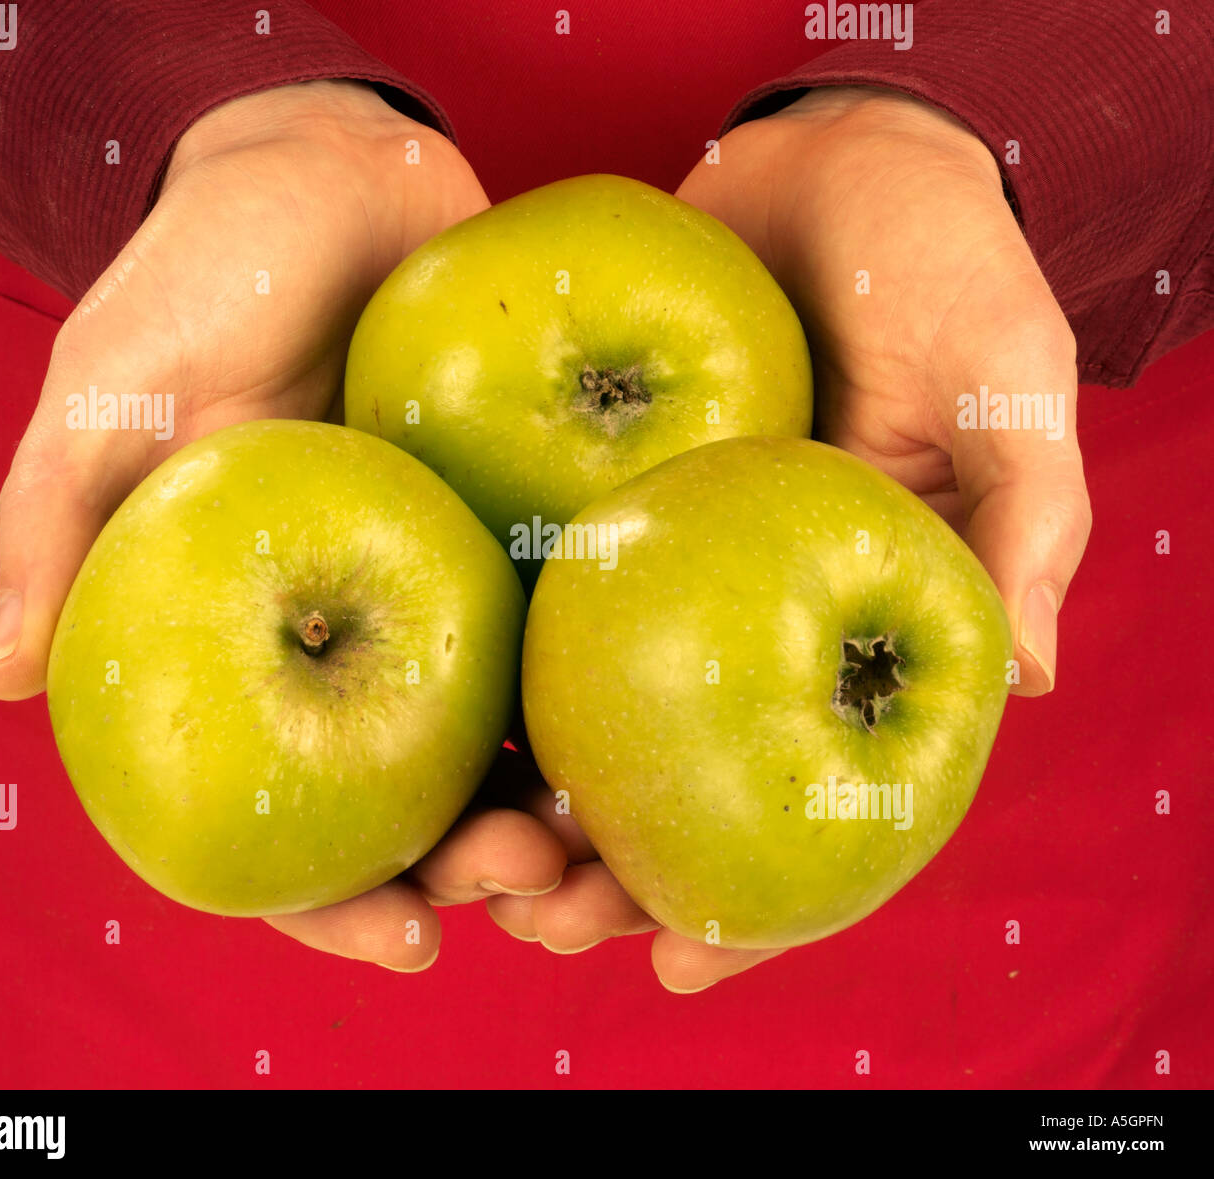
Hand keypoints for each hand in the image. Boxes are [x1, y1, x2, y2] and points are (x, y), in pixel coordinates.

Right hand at [0, 79, 566, 968]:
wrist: (340, 177)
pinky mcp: (520, 535)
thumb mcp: (117, 392)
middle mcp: (346, 642)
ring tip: (605, 845)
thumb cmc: (212, 273)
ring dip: (557, 814)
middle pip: (412, 805)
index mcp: (239, 646)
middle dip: (474, 872)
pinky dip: (602, 699)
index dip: (333, 899)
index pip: (274, 811)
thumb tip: (1, 681)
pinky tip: (645, 739)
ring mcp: (443, 595)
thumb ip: (59, 528)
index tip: (411, 942)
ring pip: (502, 744)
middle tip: (541, 885)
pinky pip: (563, 635)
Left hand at [488, 87, 1093, 993]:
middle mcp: (749, 623)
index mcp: (851, 630)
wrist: (822, 158)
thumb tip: (1025, 678)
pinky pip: (528, 604)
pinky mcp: (585, 508)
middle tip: (529, 917)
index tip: (676, 971)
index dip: (755, 907)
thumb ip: (1022, 517)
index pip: (807, 803)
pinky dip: (481, 674)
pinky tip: (425, 726)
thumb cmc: (936, 260)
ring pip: (582, 721)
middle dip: (601, 872)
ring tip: (458, 860)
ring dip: (519, 802)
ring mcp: (662, 574)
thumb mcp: (1000, 378)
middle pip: (673, 788)